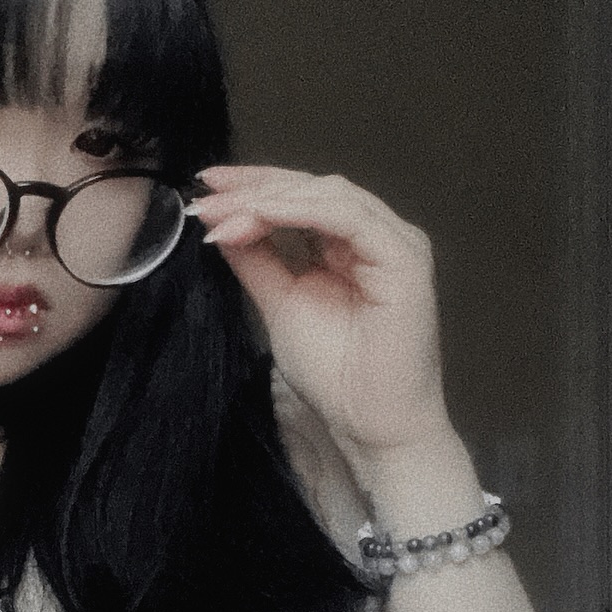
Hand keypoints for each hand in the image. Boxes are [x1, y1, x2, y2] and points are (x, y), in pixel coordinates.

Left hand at [194, 164, 455, 470]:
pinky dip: (302, 212)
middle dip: (254, 188)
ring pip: (330, 195)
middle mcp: (375, 236)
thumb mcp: (280, 304)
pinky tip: (262, 215)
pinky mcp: (405, 260)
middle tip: (208, 196)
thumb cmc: (335, 375)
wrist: (368, 423)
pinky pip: (350, 218)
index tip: (206, 190)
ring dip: (270, 200)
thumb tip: (222, 225)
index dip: (252, 188)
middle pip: (312, 188)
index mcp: (349, 245)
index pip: (300, 198)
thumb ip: (257, 261)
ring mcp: (395, 244)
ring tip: (225, 216)